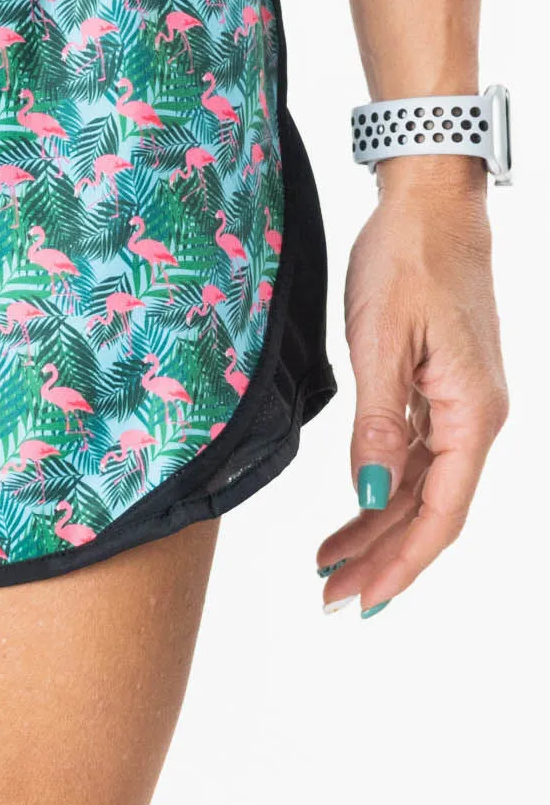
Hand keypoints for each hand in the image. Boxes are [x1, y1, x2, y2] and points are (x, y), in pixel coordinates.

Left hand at [315, 163, 506, 615]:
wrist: (430, 205)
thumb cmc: (409, 260)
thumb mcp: (383, 340)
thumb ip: (379, 423)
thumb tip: (373, 495)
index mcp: (473, 415)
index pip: (439, 514)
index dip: (400, 563)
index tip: (360, 598)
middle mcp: (474, 418)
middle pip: (429, 509)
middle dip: (381, 557)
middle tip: (331, 595)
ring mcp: (459, 402)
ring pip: (419, 484)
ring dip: (378, 524)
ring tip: (331, 560)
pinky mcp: (439, 383)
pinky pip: (413, 451)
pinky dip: (382, 481)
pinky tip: (357, 500)